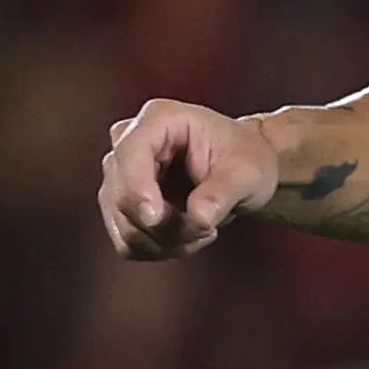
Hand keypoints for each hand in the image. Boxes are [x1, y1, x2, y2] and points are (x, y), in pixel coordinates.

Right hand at [101, 101, 277, 259]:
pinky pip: (128, 240)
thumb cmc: (247, 160)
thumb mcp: (248, 173)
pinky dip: (158, 249)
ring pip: (123, 224)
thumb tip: (198, 219)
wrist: (242, 171)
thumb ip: (223, 193)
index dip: (137, 189)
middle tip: (208, 229)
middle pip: (121, 196)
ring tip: (205, 231)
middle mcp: (128, 142)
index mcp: (159, 119)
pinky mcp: (121, 202)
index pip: (129, 154)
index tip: (156, 219)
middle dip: (165, 225)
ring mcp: (120, 174)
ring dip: (165, 241)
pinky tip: (189, 238)